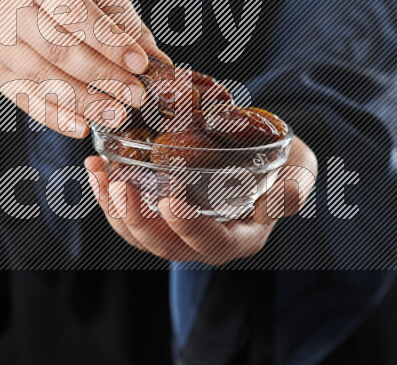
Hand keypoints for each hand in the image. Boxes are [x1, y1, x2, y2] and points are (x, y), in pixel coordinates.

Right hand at [0, 0, 168, 137]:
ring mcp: (0, 43)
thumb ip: (129, 28)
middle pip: (56, 48)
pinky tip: (85, 127)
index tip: (141, 64)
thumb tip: (161, 64)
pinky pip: (28, 101)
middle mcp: (10, 7)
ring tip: (117, 114)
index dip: (109, 42)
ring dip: (83, 101)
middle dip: (101, 75)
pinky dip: (57, 118)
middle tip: (134, 95)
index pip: (74, 12)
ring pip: (42, 78)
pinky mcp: (0, 74)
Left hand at [84, 137, 316, 264]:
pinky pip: (129, 215)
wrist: (263, 150)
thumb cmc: (284, 162)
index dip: (189, 227)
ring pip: (139, 234)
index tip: (171, 200)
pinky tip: (96, 166)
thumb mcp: (300, 171)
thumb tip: (279, 203)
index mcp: (239, 238)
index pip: (212, 243)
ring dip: (113, 207)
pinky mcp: (159, 214)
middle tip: (119, 184)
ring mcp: (178, 231)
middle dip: (136, 219)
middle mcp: (204, 242)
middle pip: (165, 245)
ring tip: (100, 173)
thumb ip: (293, 189)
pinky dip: (108, 194)